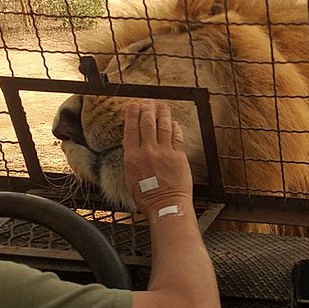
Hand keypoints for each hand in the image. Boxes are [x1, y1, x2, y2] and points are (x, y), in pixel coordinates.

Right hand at [120, 101, 193, 220]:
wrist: (166, 205)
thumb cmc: (147, 197)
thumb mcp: (130, 178)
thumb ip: (131, 160)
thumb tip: (130, 145)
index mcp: (132, 157)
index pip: (131, 130)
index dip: (132, 116)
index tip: (133, 107)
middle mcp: (148, 152)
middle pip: (147, 124)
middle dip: (147, 110)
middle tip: (148, 102)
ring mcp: (165, 152)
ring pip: (163, 127)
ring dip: (162, 114)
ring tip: (162, 106)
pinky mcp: (179, 156)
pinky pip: (177, 137)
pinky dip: (175, 128)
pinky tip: (174, 122)